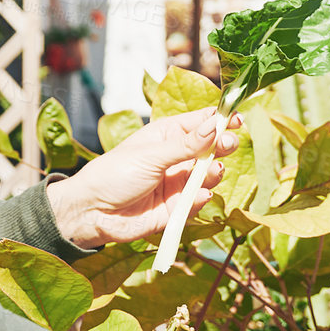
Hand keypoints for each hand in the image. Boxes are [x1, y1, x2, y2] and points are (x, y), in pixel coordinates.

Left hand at [45, 106, 240, 247]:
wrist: (92, 211)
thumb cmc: (113, 174)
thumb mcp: (151, 155)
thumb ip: (186, 145)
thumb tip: (215, 125)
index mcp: (166, 136)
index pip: (200, 123)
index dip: (220, 120)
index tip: (238, 119)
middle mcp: (176, 158)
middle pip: (210, 149)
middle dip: (222, 146)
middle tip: (227, 145)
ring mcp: (177, 183)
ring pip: (208, 175)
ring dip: (214, 172)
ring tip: (212, 170)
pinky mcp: (177, 208)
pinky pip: (198, 201)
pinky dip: (202, 198)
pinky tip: (201, 194)